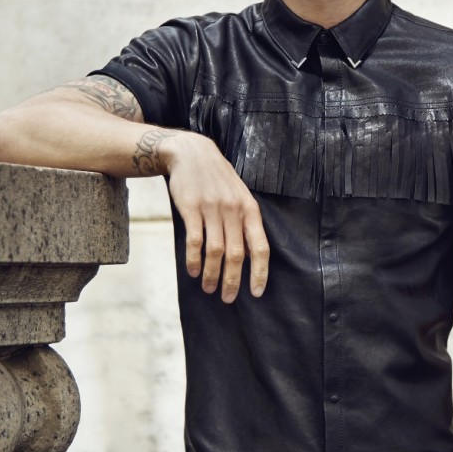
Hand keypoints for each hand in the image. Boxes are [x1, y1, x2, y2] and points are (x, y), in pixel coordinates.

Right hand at [162, 132, 269, 302]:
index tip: (256, 292)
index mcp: (250, 210)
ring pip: (215, 251)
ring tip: (209, 288)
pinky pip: (195, 241)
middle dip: (233, 281)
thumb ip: (244, 222)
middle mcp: (234, 210)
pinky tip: (192, 271)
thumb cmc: (218, 179)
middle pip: (237, 255)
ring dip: (212, 274)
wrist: (192, 152)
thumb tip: (249, 255)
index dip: (260, 272)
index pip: (260, 247)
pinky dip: (194, 260)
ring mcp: (212, 209)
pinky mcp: (191, 208)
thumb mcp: (239, 195)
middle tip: (228, 299)